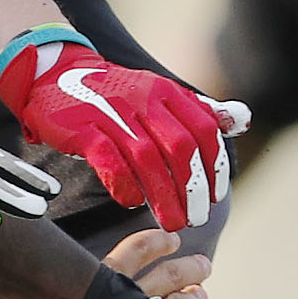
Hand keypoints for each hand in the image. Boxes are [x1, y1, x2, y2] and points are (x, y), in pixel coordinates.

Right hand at [0, 29, 239, 230]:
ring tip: (173, 224)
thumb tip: (243, 119)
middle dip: (192, 188)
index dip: (214, 167)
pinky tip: (131, 202)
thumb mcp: (159, 93)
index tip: (215, 197)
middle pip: (179, 148)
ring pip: (147, 159)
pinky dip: (124, 186)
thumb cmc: (114, 94)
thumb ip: (200, 109)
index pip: (203, 130)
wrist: (54, 75)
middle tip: (196, 219)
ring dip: (163, 196)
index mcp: (164, 91)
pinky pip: (109, 161)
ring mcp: (110, 113)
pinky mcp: (80, 129)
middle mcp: (141, 99)